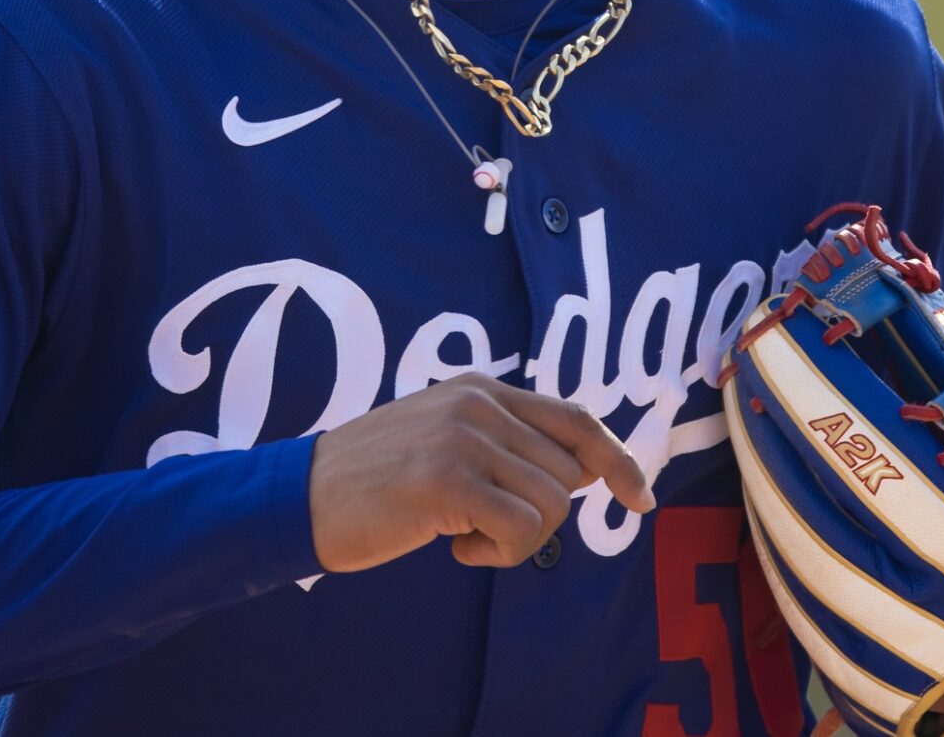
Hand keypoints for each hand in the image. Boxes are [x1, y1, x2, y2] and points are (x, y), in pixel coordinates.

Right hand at [306, 372, 655, 571]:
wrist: (304, 496)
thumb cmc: (378, 481)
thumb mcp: (447, 443)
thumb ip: (509, 444)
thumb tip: (588, 471)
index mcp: (481, 389)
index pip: (575, 419)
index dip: (616, 460)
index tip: (640, 499)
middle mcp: (478, 402)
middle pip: (566, 473)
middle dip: (540, 516)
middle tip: (482, 527)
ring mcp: (463, 436)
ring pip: (550, 505)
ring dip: (516, 540)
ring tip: (463, 534)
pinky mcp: (447, 478)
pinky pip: (521, 531)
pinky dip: (498, 554)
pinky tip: (454, 545)